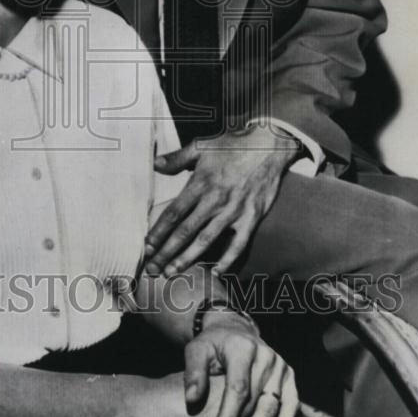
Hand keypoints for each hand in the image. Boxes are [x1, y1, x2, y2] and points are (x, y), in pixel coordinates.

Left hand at [145, 125, 301, 274]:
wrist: (270, 144)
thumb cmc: (233, 145)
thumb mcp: (202, 146)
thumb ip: (177, 158)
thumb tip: (155, 164)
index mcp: (200, 183)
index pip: (174, 213)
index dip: (158, 231)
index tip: (147, 247)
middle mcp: (215, 199)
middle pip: (185, 231)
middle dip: (166, 252)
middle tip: (153, 268)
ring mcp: (234, 210)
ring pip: (206, 240)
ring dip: (188, 258)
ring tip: (172, 272)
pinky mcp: (252, 217)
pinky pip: (239, 244)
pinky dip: (228, 260)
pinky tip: (217, 272)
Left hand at [183, 310, 312, 416]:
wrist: (234, 331)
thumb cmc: (212, 344)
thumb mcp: (196, 350)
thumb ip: (193, 373)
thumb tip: (192, 400)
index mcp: (242, 348)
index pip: (238, 389)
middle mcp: (266, 356)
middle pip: (255, 401)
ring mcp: (280, 366)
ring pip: (272, 406)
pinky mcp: (289, 376)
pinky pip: (291, 405)